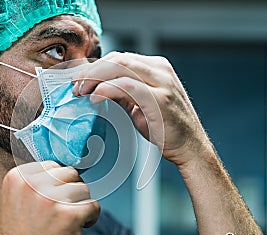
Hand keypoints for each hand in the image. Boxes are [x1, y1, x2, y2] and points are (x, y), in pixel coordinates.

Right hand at [0, 161, 99, 234]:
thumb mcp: (11, 201)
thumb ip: (30, 184)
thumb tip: (55, 173)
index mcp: (17, 178)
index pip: (51, 165)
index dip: (57, 181)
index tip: (57, 193)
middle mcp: (33, 184)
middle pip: (69, 173)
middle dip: (71, 190)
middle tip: (65, 207)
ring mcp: (52, 199)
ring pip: (83, 189)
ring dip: (80, 204)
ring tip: (68, 219)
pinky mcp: (69, 215)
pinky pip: (93, 206)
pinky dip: (91, 216)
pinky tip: (80, 225)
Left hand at [73, 52, 211, 167]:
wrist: (191, 146)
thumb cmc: (166, 126)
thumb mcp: (142, 103)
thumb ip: (123, 92)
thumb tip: (96, 87)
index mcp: (156, 67)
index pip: (119, 57)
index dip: (95, 66)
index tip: (79, 79)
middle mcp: (160, 70)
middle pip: (117, 59)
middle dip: (91, 71)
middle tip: (75, 84)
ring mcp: (162, 83)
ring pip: (120, 67)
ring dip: (95, 78)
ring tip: (81, 91)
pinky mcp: (160, 99)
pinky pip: (127, 86)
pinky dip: (107, 90)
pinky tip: (95, 98)